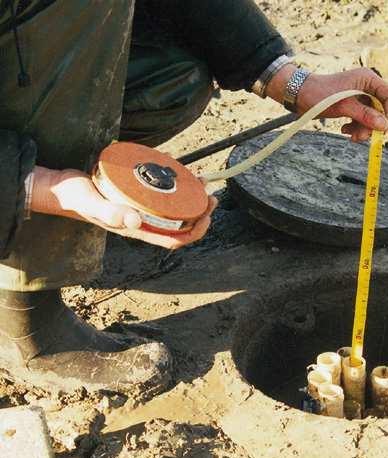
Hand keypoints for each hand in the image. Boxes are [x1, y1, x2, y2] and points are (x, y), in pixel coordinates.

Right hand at [31, 167, 216, 249]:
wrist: (59, 187)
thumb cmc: (75, 198)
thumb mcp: (92, 204)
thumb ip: (111, 213)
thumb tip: (136, 221)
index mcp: (138, 230)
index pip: (175, 239)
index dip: (195, 231)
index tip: (206, 214)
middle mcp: (143, 222)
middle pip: (180, 224)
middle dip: (200, 211)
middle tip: (210, 194)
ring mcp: (140, 209)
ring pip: (174, 208)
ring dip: (191, 197)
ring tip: (200, 180)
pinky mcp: (136, 195)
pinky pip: (161, 193)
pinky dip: (174, 184)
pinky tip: (178, 170)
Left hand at [267, 65, 387, 141]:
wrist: (300, 94)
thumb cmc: (319, 94)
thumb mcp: (343, 106)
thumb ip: (364, 115)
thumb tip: (383, 125)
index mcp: (368, 79)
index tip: (382, 129)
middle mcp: (367, 86)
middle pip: (383, 110)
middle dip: (374, 126)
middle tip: (362, 137)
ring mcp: (361, 96)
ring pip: (373, 118)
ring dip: (364, 130)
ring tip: (351, 136)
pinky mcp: (354, 105)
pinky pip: (363, 120)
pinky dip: (356, 128)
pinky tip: (345, 130)